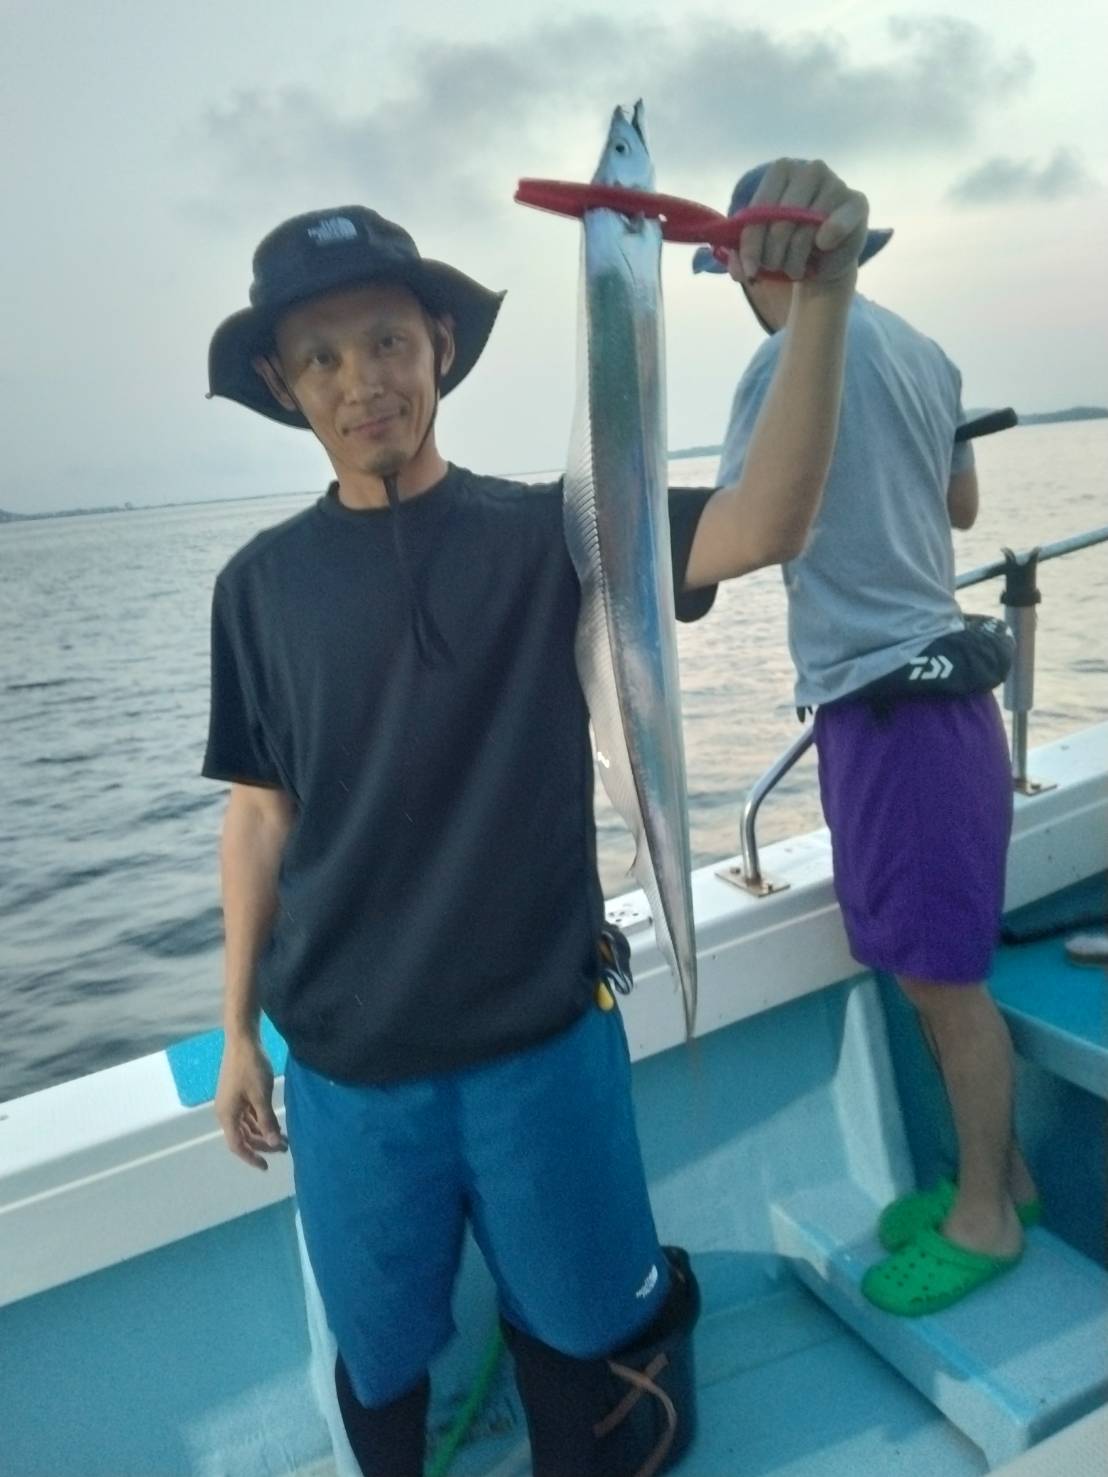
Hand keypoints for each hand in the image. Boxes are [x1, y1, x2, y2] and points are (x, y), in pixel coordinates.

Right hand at [214, 1031, 287, 1169]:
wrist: (243, 1040)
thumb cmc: (251, 1068)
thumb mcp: (261, 1096)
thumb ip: (267, 1121)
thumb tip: (273, 1144)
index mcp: (227, 1115)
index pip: (237, 1145)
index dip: (251, 1157)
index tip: (266, 1166)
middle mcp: (226, 1112)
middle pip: (243, 1136)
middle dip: (262, 1144)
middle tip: (284, 1148)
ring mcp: (232, 1102)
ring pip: (247, 1126)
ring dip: (263, 1133)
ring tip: (284, 1138)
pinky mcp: (238, 1094)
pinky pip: (249, 1114)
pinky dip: (261, 1121)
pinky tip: (275, 1123)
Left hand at [729, 158, 868, 286]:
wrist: (822, 260)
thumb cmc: (787, 247)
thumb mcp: (759, 250)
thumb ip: (742, 254)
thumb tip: (738, 267)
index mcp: (781, 170)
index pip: (758, 210)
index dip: (751, 245)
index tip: (749, 271)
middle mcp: (809, 170)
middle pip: (780, 220)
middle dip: (773, 256)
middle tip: (776, 269)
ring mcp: (835, 183)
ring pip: (805, 230)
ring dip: (795, 261)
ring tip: (795, 268)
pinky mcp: (856, 203)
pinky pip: (835, 227)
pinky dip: (825, 244)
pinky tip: (822, 248)